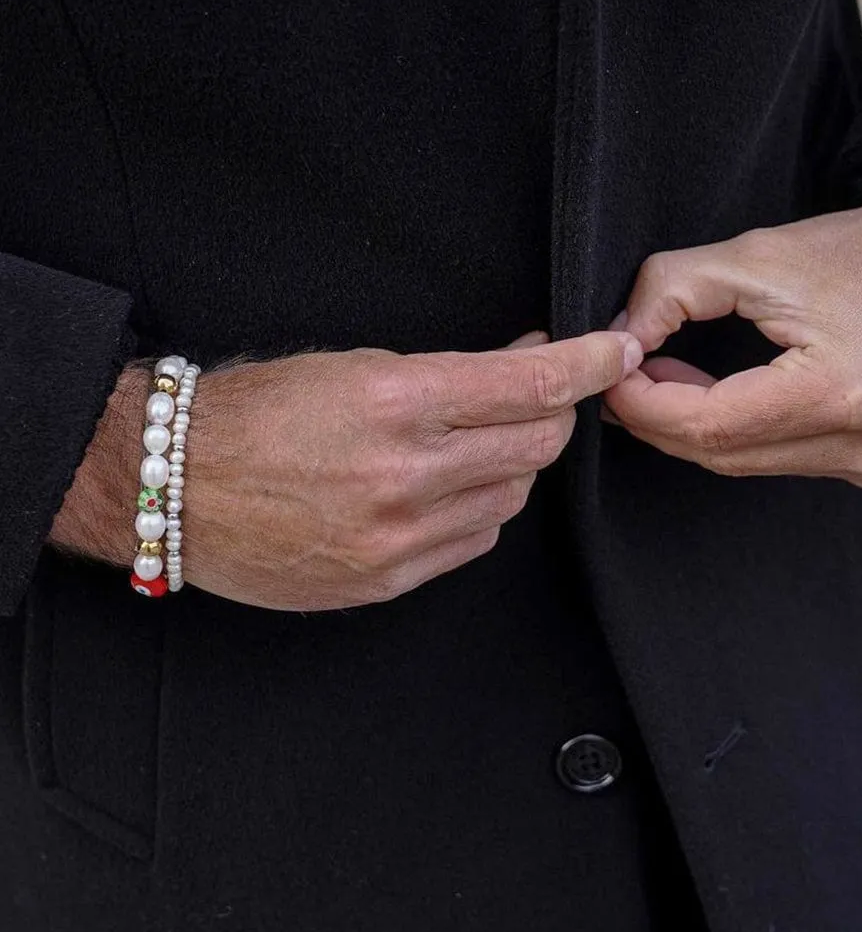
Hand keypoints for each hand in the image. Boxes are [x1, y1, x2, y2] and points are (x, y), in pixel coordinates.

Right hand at [54, 328, 640, 609]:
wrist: (178, 486)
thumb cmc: (256, 415)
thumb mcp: (353, 367)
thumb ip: (450, 374)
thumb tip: (524, 367)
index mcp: (393, 405)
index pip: (527, 386)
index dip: (585, 365)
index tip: (613, 352)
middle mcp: (404, 476)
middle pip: (536, 446)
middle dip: (552, 414)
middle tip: (537, 394)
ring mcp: (398, 537)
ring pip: (511, 496)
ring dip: (510, 463)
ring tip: (470, 442)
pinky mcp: (388, 579)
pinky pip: (474, 541)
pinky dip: (477, 508)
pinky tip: (447, 488)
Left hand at [602, 196, 861, 487]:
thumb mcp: (760, 254)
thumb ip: (673, 289)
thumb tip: (620, 337)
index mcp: (840, 393)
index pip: (709, 426)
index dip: (645, 405)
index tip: (610, 377)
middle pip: (725, 455)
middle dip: (662, 419)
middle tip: (630, 378)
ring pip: (751, 465)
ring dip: (699, 428)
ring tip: (671, 380)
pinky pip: (788, 462)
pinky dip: (745, 436)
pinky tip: (726, 399)